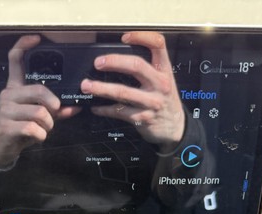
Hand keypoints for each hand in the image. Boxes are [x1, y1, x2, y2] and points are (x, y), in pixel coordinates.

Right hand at [0, 35, 80, 167]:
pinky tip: (37, 137)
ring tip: (44, 129)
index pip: (15, 60)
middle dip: (53, 106)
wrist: (1, 149)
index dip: (24, 46)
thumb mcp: (38, 118)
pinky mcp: (5, 126)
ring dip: (48, 125)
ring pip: (39, 112)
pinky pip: (33, 128)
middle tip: (54, 115)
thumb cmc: (20, 130)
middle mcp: (8, 95)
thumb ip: (56, 111)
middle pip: (39, 91)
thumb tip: (76, 108)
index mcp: (15, 88)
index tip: (36, 38)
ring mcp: (5, 110)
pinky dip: (41, 135)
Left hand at [80, 31, 184, 153]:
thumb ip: (147, 69)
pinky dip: (104, 109)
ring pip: (123, 92)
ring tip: (87, 86)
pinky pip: (119, 111)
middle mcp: (160, 83)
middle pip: (136, 65)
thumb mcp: (163, 80)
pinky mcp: (143, 118)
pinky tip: (96, 107)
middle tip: (98, 63)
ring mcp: (151, 102)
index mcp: (164, 70)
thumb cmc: (164, 100)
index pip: (158, 45)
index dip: (141, 37)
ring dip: (101, 88)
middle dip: (114, 62)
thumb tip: (116, 60)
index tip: (124, 37)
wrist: (174, 127)